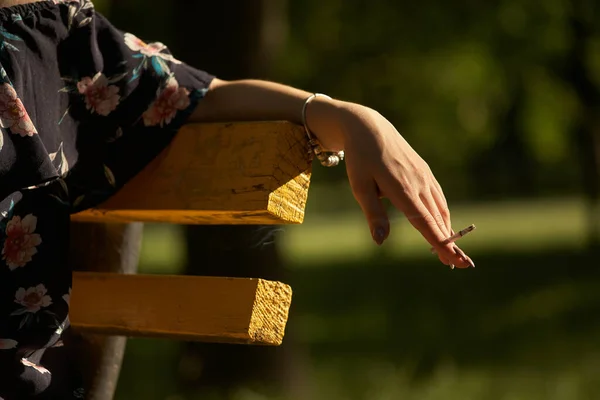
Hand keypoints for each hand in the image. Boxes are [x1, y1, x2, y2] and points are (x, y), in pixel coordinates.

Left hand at [309, 100, 473, 267]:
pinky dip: (442, 214)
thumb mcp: (359, 186)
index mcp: (402, 189)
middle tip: (461, 266)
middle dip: (449, 243)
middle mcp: (418, 183)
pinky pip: (437, 196)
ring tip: (452, 252)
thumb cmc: (360, 159)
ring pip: (439, 209)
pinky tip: (442, 224)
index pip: (425, 222)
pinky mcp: (425, 171)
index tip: (453, 260)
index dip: (440, 243)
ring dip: (447, 230)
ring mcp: (424, 176)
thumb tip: (380, 242)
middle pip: (437, 220)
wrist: (369, 127)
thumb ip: (373, 214)